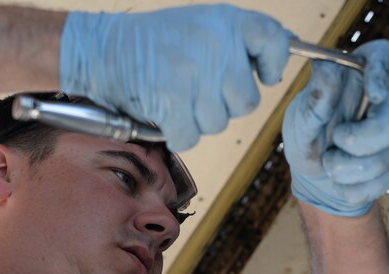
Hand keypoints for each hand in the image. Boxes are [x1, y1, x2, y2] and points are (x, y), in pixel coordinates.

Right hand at [60, 6, 292, 151]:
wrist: (103, 51)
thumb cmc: (158, 44)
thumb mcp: (204, 25)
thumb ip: (241, 41)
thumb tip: (285, 52)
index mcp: (227, 21)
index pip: (275, 42)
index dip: (273, 65)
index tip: (264, 74)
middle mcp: (215, 44)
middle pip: (247, 102)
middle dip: (225, 104)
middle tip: (198, 88)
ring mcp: (194, 73)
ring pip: (218, 123)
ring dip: (198, 119)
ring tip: (176, 93)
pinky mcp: (173, 101)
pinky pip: (191, 137)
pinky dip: (176, 132)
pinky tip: (163, 108)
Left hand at [282, 40, 388, 215]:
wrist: (312, 173)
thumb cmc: (308, 133)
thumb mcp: (301, 115)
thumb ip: (315, 98)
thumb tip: (327, 68)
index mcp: (359, 79)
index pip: (384, 58)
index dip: (382, 72)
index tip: (374, 92)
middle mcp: (382, 105)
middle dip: (356, 143)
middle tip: (334, 143)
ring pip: (382, 161)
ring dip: (345, 169)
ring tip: (329, 163)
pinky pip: (380, 183)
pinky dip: (352, 188)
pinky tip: (340, 180)